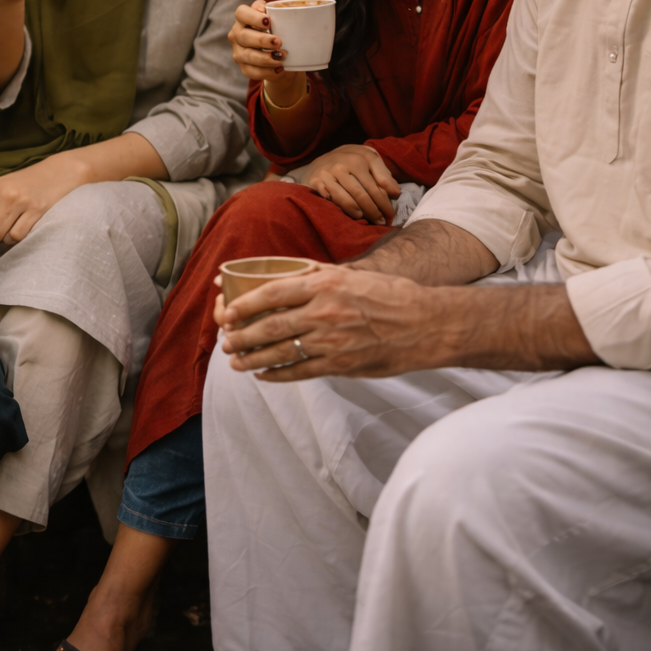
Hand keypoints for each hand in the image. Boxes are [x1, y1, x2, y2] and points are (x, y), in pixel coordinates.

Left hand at [0, 151, 91, 254]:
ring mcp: (23, 202)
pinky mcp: (38, 211)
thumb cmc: (28, 182)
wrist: (58, 172)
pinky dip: (13, 241)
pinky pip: (18, 235)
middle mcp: (7, 194)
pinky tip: (14, 237)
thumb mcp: (4, 186)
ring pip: (2, 235)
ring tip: (1, 244)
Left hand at [215, 262, 447, 380]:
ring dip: (253, 358)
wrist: (425, 324)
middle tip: (226, 341)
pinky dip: (278, 375)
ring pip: (280, 353)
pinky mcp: (341, 365)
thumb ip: (318, 276)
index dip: (245, 304)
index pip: (272, 292)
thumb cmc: (389, 294)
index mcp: (325, 284)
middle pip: (270, 326)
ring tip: (236, 361)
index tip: (229, 311)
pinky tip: (264, 375)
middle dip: (241, 336)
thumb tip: (285, 275)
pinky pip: (300, 372)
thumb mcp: (351, 275)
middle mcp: (324, 312)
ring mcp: (332, 341)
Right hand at [228, 0, 298, 89]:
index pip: (241, 13)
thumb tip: (286, 9)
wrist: (283, 56)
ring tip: (282, 57)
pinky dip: (268, 71)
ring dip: (266, 57)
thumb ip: (279, 12)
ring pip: (248, 56)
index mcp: (243, 19)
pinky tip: (279, 68)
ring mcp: (239, 52)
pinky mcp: (245, 68)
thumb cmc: (279, 31)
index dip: (252, 16)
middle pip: (243, 36)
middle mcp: (237, 35)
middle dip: (262, 40)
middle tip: (279, 42)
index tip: (268, 21)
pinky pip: (253, 71)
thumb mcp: (280, 19)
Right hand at [300, 144, 400, 223]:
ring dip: (364, 212)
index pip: (378, 183)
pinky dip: (346, 209)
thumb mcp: (368, 159)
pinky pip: (333, 199)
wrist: (319, 161)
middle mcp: (345, 163)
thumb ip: (383, 173)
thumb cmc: (349, 161)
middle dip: (376, 210)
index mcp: (361, 156)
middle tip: (383, 222)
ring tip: (371, 220)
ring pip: (350, 198)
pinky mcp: (317, 181)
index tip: (391, 213)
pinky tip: (355, 214)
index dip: (386, 201)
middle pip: (365, 193)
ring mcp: (329, 172)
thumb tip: (395, 192)